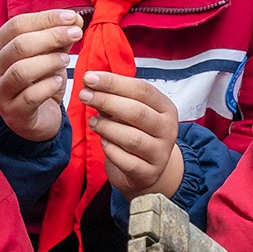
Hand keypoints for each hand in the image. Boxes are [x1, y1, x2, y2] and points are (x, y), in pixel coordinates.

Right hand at [0, 10, 82, 141]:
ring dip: (48, 62)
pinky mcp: (14, 112)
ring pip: (21, 71)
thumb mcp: (47, 56)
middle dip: (51, 36)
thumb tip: (76, 20)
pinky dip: (47, 86)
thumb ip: (58, 39)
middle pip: (19, 45)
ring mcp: (0, 92)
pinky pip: (30, 96)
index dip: (46, 18)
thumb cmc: (38, 82)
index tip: (72, 18)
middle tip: (76, 34)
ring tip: (66, 60)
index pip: (17, 25)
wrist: (34, 120)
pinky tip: (58, 81)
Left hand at [78, 71, 183, 197]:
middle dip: (106, 101)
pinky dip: (111, 150)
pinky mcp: (148, 174)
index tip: (90, 78)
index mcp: (166, 108)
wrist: (147, 170)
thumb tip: (89, 82)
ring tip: (92, 122)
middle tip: (84, 96)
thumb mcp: (129, 112)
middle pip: (137, 111)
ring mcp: (160, 154)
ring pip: (132, 138)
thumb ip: (112, 97)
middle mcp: (167, 130)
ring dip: (107, 127)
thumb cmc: (136, 133)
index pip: (142, 90)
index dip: (114, 82)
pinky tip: (103, 142)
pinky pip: (126, 161)